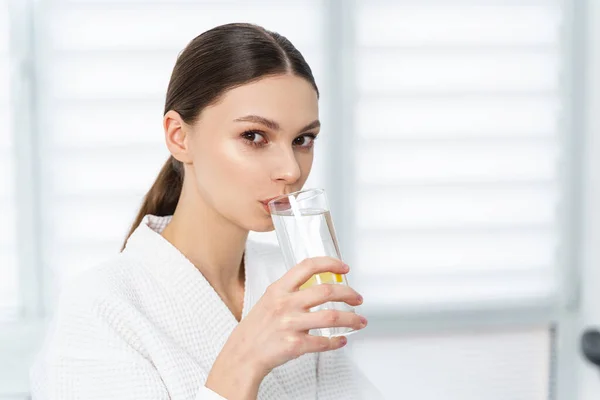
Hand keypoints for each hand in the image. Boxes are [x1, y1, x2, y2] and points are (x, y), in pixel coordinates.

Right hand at [206, 257, 366, 398]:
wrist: (242, 354)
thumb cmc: (256, 328)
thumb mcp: (269, 300)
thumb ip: (290, 291)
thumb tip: (318, 285)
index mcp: (279, 289)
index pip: (308, 266)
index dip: (330, 263)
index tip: (343, 268)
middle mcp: (285, 304)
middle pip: (326, 291)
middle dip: (349, 293)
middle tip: (357, 298)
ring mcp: (290, 324)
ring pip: (332, 316)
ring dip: (351, 319)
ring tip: (359, 321)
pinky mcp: (295, 345)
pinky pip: (324, 342)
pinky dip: (337, 342)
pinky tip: (341, 340)